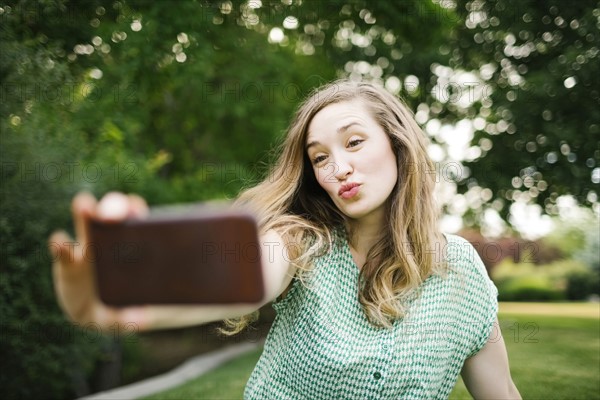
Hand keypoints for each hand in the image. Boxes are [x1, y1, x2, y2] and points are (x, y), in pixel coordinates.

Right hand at [49, 191, 149, 330]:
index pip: (138, 221)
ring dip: (85, 210)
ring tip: (83, 205)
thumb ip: (133, 317)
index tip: (135, 209)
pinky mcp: (66, 261)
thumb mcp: (128, 314)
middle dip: (112, 206)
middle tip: (115, 207)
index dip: (137, 212)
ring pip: (86, 222)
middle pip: (113, 215)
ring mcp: (87, 248)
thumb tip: (142, 320)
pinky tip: (61, 242)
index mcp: (134, 246)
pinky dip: (60, 243)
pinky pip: (62, 248)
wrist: (94, 312)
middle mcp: (112, 241)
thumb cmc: (120, 305)